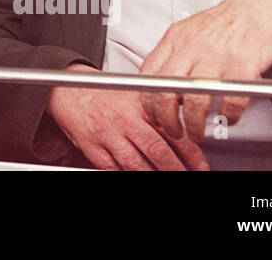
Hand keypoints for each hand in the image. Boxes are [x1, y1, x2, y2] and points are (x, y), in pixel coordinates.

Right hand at [47, 63, 209, 169]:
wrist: (70, 93)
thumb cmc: (105, 97)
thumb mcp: (135, 96)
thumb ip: (157, 112)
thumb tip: (187, 128)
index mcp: (139, 106)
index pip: (172, 132)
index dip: (191, 154)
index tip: (201, 167)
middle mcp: (124, 120)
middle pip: (157, 151)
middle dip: (177, 170)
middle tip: (187, 176)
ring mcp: (108, 135)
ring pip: (136, 164)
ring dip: (154, 175)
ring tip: (167, 179)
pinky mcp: (93, 148)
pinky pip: (114, 169)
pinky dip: (127, 174)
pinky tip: (138, 175)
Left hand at [139, 0, 271, 141]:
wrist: (259, 8)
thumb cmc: (225, 22)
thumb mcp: (188, 32)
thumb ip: (173, 56)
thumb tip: (159, 85)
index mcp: (175, 39)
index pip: (147, 75)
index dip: (148, 101)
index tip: (154, 114)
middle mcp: (192, 48)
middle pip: (165, 92)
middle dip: (167, 120)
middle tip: (174, 130)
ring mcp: (217, 58)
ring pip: (195, 102)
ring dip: (195, 125)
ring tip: (198, 131)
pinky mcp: (243, 67)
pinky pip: (231, 102)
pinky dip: (229, 117)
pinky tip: (228, 118)